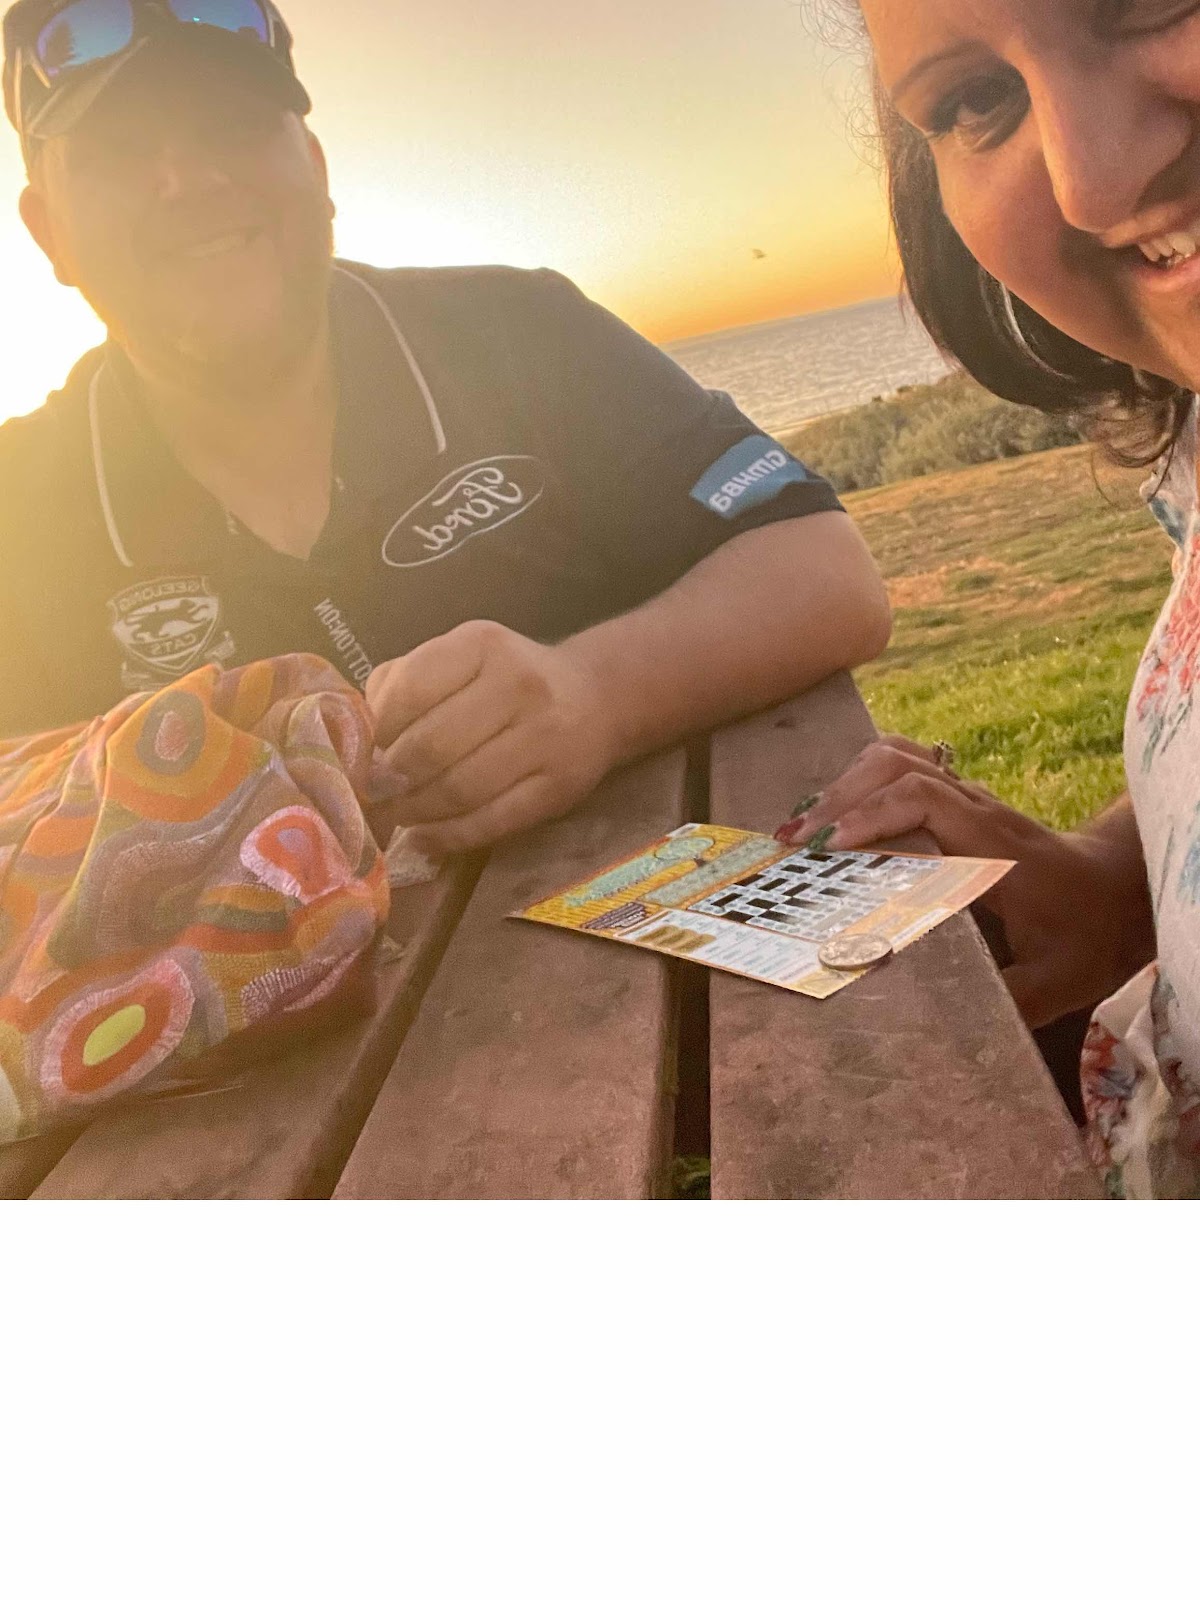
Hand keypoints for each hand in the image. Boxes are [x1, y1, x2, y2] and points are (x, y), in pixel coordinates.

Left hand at [366, 621, 621, 855]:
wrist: (595, 698)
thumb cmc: (505, 680)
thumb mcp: (457, 661)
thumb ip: (400, 686)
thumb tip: (353, 743)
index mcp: (481, 645)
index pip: (408, 692)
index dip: (374, 734)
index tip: (358, 757)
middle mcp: (518, 684)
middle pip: (431, 747)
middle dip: (391, 780)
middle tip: (373, 795)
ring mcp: (545, 737)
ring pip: (460, 789)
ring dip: (416, 812)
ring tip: (398, 814)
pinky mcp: (560, 787)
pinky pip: (492, 821)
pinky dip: (449, 836)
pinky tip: (427, 836)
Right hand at [776, 735, 1154, 1030]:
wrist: (1117, 892)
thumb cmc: (1085, 936)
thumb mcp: (1055, 982)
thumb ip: (1004, 1001)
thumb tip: (940, 1028)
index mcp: (993, 846)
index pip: (924, 798)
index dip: (870, 815)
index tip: (828, 849)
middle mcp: (976, 809)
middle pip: (900, 764)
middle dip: (840, 797)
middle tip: (793, 842)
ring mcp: (967, 797)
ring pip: (897, 755)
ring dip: (845, 784)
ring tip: (802, 829)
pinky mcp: (956, 799)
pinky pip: (903, 766)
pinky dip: (859, 781)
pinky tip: (832, 818)